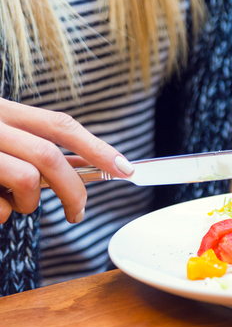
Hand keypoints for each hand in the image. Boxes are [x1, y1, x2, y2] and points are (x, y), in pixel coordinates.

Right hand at [0, 98, 134, 223]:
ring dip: (29, 202)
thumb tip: (85, 166)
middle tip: (77, 212)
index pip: (61, 125)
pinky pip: (0, 207)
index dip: (97, 148)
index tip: (125, 168)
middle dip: (73, 189)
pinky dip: (3, 214)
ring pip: (27, 180)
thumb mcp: (4, 137)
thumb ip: (38, 148)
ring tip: (14, 201)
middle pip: (49, 156)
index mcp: (6, 113)